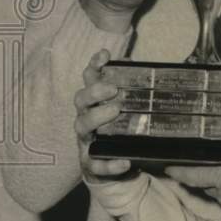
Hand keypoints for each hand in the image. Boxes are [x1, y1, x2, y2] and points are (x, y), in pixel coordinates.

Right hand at [74, 48, 131, 178]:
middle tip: (113, 88)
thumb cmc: (119, 130)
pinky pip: (97, 165)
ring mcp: (86, 141)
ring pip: (82, 127)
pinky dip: (110, 164)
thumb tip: (139, 66)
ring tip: (115, 111)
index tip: (105, 54)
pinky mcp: (92, 164)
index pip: (89, 79)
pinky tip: (124, 162)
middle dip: (94, 92)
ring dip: (97, 117)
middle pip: (80, 100)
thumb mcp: (126, 109)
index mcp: (94, 102)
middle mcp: (86, 118)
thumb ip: (131, 89)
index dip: (94, 65)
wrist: (113, 166)